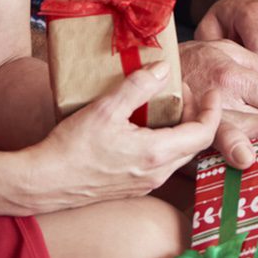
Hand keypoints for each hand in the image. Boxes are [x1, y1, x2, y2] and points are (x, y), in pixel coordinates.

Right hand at [31, 64, 221, 210]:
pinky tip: (144, 129)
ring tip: (164, 107)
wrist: (44, 183)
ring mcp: (145, 184)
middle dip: (196, 117)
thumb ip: (138, 86)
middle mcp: (156, 174)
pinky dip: (164, 143)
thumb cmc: (71, 148)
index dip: (213, 111)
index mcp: (156, 153)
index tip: (212, 92)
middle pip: (194, 145)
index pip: (204, 134)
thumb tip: (163, 69)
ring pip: (178, 156)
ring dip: (180, 131)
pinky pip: (161, 164)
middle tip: (182, 94)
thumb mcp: (105, 109)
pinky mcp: (132, 188)